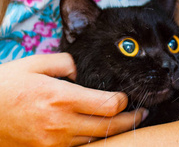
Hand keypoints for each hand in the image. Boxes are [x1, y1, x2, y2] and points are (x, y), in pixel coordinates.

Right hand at [0, 53, 145, 146]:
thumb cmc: (5, 86)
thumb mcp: (34, 63)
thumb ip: (65, 63)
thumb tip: (81, 71)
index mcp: (62, 98)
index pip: (108, 105)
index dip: (124, 102)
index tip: (127, 96)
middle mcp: (61, 123)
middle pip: (108, 127)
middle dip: (130, 119)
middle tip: (142, 112)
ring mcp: (54, 141)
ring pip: (95, 140)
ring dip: (113, 131)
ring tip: (124, 121)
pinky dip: (92, 140)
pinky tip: (97, 130)